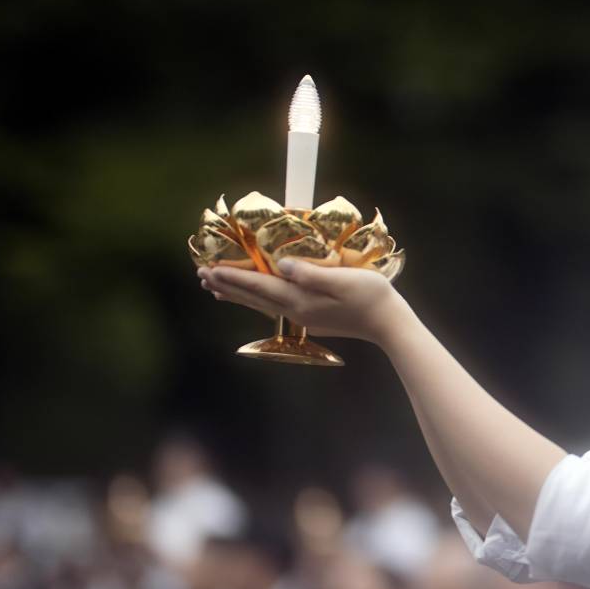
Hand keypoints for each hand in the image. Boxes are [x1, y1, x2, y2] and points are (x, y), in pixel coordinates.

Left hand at [198, 259, 412, 343]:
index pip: (259, 286)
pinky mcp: (311, 316)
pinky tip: (254, 298)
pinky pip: (273, 305)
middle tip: (201, 275)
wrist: (388, 324)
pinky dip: (255, 299)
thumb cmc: (371, 296)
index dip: (233, 276)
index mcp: (300, 299)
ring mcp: (303, 316)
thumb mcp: (344, 279)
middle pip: (253, 297)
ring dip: (236, 294)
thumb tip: (281, 264)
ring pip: (260, 303)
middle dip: (226, 285)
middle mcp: (295, 310)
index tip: (208, 268)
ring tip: (214, 289)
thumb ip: (311, 273)